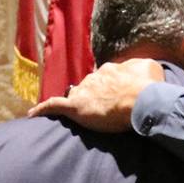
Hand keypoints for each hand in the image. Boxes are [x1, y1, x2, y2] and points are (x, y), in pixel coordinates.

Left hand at [27, 59, 165, 132]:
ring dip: (74, 102)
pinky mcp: (75, 107)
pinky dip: (43, 109)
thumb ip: (140, 68)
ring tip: (77, 113)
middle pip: (87, 86)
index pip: (103, 77)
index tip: (109, 95)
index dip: (105, 87)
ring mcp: (83, 91)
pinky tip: (33, 114)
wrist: (143, 100)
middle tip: (97, 108)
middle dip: (90, 95)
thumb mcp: (151, 68)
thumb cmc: (149, 87)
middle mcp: (94, 77)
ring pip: (73, 94)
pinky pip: (54, 106)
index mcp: (111, 70)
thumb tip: (140, 69)